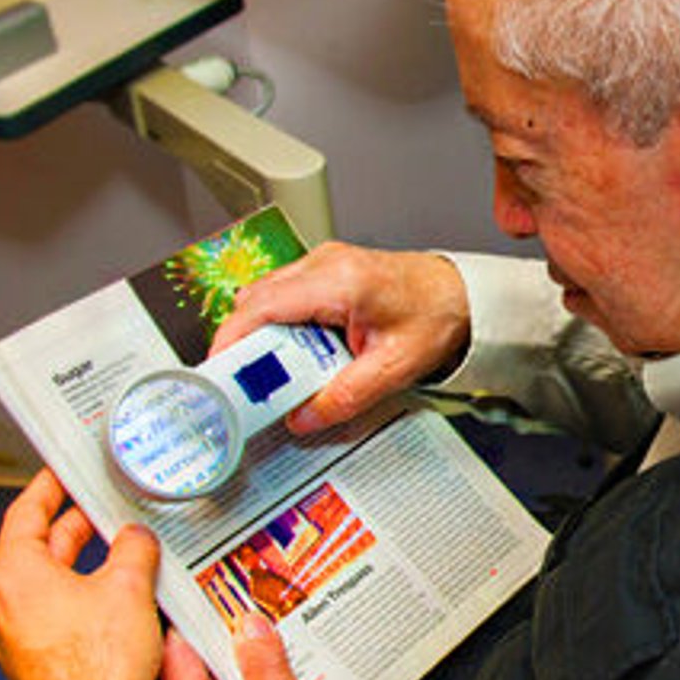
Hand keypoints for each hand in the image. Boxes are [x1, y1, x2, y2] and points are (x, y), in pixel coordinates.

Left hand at [0, 470, 163, 679]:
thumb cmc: (97, 671)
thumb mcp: (128, 588)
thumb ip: (132, 549)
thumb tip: (135, 539)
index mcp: (12, 574)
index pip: (27, 511)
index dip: (51, 485)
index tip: (63, 471)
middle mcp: (2, 605)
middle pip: (39, 548)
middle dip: (77, 527)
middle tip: (106, 508)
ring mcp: (15, 638)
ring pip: (51, 584)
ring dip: (85, 565)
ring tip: (124, 553)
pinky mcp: (34, 663)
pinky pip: (57, 615)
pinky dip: (85, 598)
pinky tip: (120, 600)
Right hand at [212, 242, 470, 432]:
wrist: (462, 294)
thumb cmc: (435, 317)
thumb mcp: (394, 368)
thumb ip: (346, 396)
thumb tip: (303, 416)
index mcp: (340, 281)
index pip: (263, 306)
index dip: (231, 339)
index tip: (218, 370)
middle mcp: (326, 263)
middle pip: (256, 300)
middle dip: (243, 344)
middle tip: (246, 385)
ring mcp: (323, 262)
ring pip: (266, 297)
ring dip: (263, 336)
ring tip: (276, 375)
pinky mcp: (325, 271)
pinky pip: (284, 296)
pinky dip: (279, 326)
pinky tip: (296, 355)